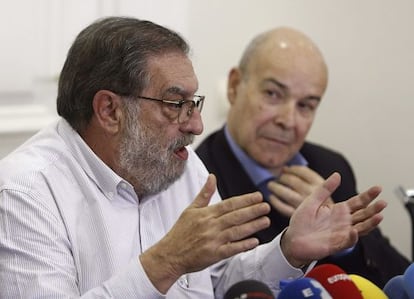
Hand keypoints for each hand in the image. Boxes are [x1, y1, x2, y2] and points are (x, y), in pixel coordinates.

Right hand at [139, 174, 270, 292]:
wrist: (169, 254)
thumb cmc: (180, 232)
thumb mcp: (190, 209)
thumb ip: (204, 194)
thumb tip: (212, 177)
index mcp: (206, 214)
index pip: (229, 204)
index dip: (245, 200)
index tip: (258, 196)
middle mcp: (210, 226)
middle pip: (235, 216)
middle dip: (253, 211)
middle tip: (267, 207)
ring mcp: (213, 241)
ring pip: (236, 231)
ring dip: (252, 226)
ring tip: (266, 221)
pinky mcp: (214, 255)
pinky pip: (231, 249)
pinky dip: (243, 245)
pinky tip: (255, 241)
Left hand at [268, 166, 333, 216]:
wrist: (319, 230)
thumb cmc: (320, 209)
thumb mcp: (320, 191)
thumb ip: (306, 179)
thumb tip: (285, 168)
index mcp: (318, 185)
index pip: (302, 172)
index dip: (292, 169)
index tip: (286, 169)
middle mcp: (310, 194)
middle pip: (292, 181)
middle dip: (283, 177)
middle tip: (278, 178)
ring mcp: (301, 205)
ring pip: (285, 192)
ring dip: (276, 187)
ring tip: (271, 185)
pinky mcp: (293, 215)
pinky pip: (281, 206)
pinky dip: (274, 200)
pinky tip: (272, 197)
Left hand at [280, 172, 383, 267]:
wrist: (293, 240)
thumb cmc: (301, 221)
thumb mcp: (312, 201)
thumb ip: (325, 189)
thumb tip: (337, 174)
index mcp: (338, 210)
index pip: (357, 202)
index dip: (368, 196)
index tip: (378, 188)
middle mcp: (343, 222)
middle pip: (363, 214)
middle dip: (374, 209)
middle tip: (383, 202)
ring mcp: (342, 233)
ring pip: (361, 228)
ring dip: (370, 223)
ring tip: (379, 216)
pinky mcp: (336, 244)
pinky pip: (347, 241)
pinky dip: (352, 236)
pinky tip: (354, 230)